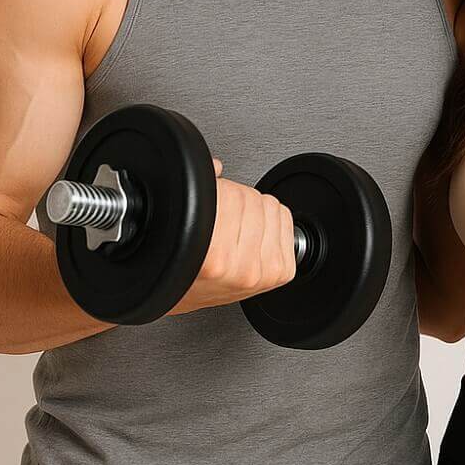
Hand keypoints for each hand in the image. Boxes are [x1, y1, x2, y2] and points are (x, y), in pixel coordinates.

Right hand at [170, 158, 296, 315]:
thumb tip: (216, 167)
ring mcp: (261, 271)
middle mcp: (239, 268)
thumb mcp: (178, 228)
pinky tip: (254, 234)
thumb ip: (199, 192)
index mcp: (213, 257)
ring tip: (236, 227)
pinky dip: (272, 221)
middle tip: (221, 216)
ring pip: (270, 207)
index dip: (217, 192)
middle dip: (234, 201)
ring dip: (254, 211)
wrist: (184, 297)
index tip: (209, 201)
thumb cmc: (179, 266)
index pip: (232, 195)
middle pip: (252, 199)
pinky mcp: (278, 272)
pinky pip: (286, 222)